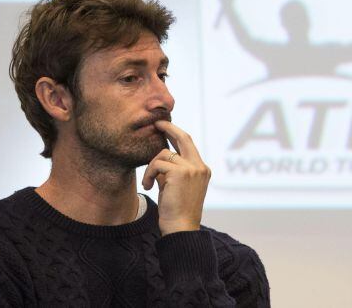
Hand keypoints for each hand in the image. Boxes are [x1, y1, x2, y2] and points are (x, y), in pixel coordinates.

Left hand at [142, 121, 210, 235]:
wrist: (181, 228)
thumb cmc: (177, 211)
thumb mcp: (176, 186)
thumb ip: (172, 170)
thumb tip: (161, 156)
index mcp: (202, 170)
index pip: (189, 145)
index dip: (176, 134)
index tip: (165, 128)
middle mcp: (200, 166)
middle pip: (184, 137)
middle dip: (169, 128)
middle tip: (156, 123)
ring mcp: (192, 168)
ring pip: (163, 153)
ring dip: (151, 167)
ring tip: (149, 182)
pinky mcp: (180, 173)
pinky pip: (157, 164)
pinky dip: (149, 173)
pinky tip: (149, 186)